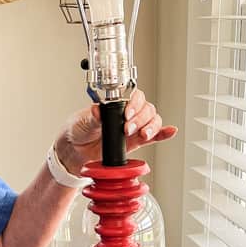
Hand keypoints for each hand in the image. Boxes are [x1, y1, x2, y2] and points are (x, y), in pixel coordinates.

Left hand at [55, 88, 177, 174]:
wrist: (76, 149)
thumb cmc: (79, 129)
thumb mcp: (83, 121)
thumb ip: (93, 117)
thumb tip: (98, 111)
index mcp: (117, 104)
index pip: (136, 97)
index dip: (135, 104)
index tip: (127, 114)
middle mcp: (129, 114)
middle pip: (147, 109)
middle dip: (140, 119)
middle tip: (128, 129)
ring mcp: (133, 128)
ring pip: (153, 121)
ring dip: (151, 127)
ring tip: (142, 135)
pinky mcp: (135, 142)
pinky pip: (154, 137)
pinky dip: (163, 134)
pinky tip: (170, 132)